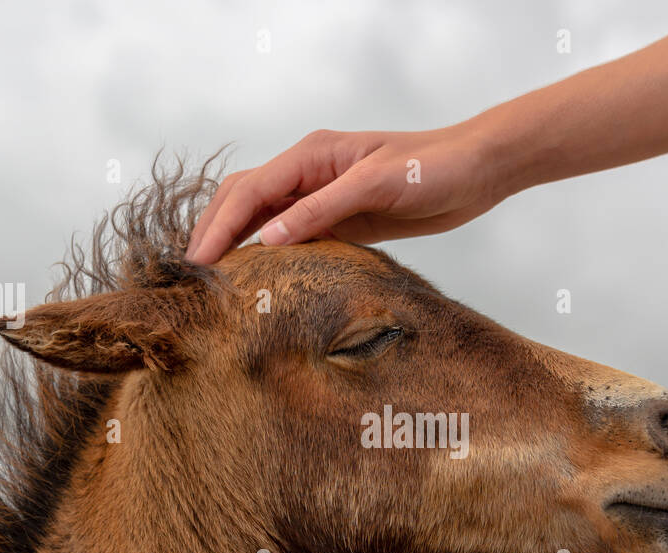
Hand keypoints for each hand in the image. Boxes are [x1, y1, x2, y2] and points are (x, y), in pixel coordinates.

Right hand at [185, 125, 505, 263]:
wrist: (476, 171)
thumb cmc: (432, 168)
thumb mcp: (374, 186)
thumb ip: (321, 211)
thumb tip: (267, 239)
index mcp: (311, 155)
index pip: (248, 191)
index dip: (218, 227)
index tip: (197, 263)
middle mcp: (309, 173)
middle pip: (243, 200)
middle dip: (214, 233)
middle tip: (191, 276)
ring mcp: (323, 196)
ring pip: (263, 219)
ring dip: (236, 244)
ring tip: (213, 281)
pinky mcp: (341, 218)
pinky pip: (294, 236)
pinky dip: (270, 254)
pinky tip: (260, 279)